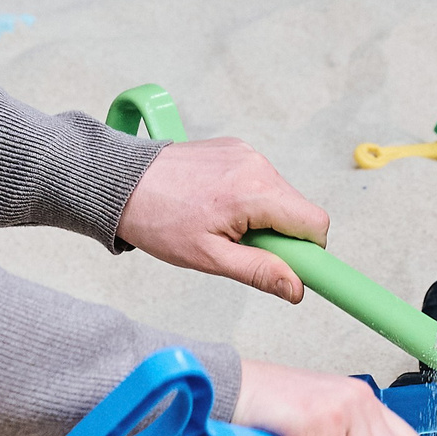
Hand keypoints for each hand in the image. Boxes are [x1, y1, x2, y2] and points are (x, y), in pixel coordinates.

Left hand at [117, 137, 328, 303]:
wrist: (121, 183)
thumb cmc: (158, 220)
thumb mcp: (209, 257)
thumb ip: (260, 272)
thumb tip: (296, 288)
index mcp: (255, 191)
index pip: (315, 223)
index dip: (308, 251)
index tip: (289, 266)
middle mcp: (257, 164)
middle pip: (299, 210)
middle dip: (281, 235)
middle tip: (241, 247)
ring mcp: (246, 152)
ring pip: (281, 195)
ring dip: (264, 217)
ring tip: (222, 226)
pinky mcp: (235, 147)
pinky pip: (260, 179)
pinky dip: (249, 198)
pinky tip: (216, 206)